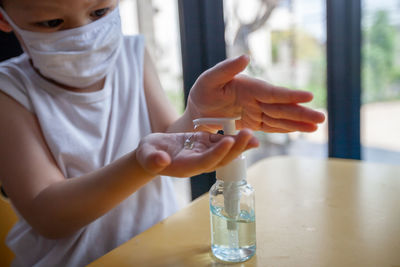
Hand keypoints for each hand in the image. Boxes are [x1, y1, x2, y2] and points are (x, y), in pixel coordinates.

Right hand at [136, 129, 258, 176]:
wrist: (154, 153)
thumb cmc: (148, 155)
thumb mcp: (147, 155)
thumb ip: (153, 159)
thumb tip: (161, 160)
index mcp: (187, 167)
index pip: (205, 162)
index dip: (217, 153)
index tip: (228, 141)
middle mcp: (200, 163)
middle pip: (221, 159)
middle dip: (235, 149)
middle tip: (249, 136)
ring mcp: (205, 154)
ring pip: (225, 151)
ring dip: (239, 144)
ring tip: (253, 134)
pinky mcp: (206, 144)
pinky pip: (222, 142)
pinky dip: (234, 137)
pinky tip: (246, 132)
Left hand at [187, 55, 324, 132]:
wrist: (197, 111)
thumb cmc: (202, 92)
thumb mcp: (208, 80)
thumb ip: (226, 69)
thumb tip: (246, 57)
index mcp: (248, 87)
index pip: (272, 92)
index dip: (290, 96)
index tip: (309, 96)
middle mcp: (256, 99)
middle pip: (281, 107)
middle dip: (301, 113)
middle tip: (321, 118)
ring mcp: (256, 111)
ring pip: (280, 118)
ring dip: (298, 123)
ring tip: (316, 127)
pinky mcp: (254, 123)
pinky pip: (272, 126)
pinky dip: (286, 129)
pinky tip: (301, 130)